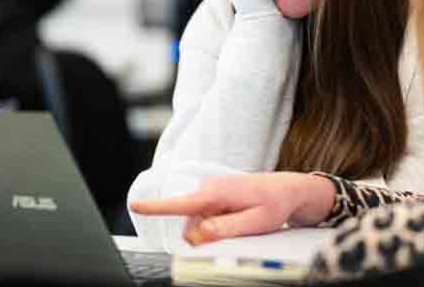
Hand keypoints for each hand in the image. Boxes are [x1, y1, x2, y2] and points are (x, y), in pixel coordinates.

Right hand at [128, 172, 335, 244]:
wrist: (288, 191)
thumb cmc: (274, 204)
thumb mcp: (254, 222)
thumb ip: (224, 229)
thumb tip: (198, 234)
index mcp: (217, 193)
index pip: (180, 203)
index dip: (155, 207)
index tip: (135, 204)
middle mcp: (210, 188)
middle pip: (190, 223)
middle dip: (203, 234)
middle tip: (236, 230)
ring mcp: (211, 190)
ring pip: (197, 221)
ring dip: (212, 229)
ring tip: (241, 220)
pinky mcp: (214, 195)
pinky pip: (205, 216)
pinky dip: (216, 223)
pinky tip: (236, 218)